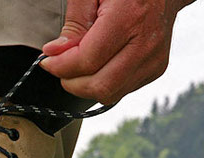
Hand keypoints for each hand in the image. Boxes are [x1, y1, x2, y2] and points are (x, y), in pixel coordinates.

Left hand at [41, 0, 193, 104]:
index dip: (61, 66)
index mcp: (128, 18)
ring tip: (78, 65)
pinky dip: (103, 83)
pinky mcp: (156, 69)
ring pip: (110, 94)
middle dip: (72, 82)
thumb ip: (74, 23)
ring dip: (86, 86)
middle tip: (60, 68)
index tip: (47, 61)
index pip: (88, 61)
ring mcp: (153, 60)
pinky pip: (121, 90)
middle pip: (100, 86)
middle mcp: (145, 44)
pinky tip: (99, 64)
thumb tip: (55, 53)